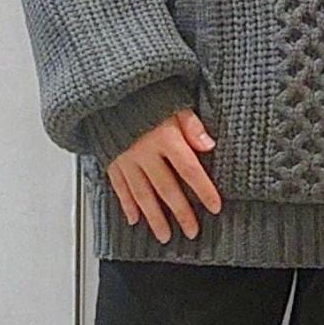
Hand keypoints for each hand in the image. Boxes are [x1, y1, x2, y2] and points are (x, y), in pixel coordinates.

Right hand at [108, 107, 222, 242]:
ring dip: (155, 218)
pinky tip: (134, 219)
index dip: (204, 190)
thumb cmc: (146, 95)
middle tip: (192, 232)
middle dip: (181, 213)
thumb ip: (192, 125)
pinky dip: (127, 205)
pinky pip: (119, 187)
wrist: (107, 88)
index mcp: (165, 137)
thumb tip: (209, 145)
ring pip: (143, 194)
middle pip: (167, 189)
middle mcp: (145, 152)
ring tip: (165, 235)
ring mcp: (125, 158)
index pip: (189, 170)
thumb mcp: (175, 102)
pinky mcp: (110, 159)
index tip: (215, 207)